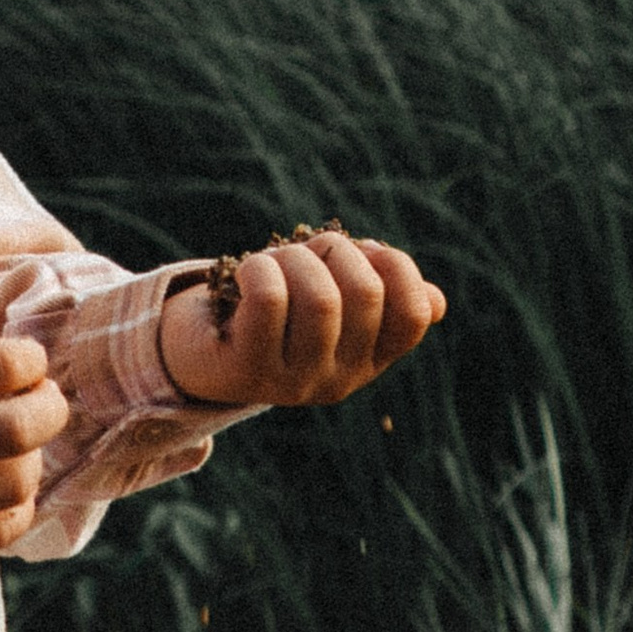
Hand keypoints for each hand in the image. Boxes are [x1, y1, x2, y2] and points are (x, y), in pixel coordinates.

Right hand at [0, 269, 67, 551]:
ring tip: (16, 442)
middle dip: (48, 407)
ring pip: (14, 484)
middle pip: (17, 430)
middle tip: (39, 397)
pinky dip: (17, 509)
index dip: (31, 357)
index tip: (23, 358)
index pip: (1, 366)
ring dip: (32, 458)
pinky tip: (3, 485)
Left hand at [157, 233, 445, 411]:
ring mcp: (295, 381)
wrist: (197, 350)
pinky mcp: (248, 371)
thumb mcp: (330, 301)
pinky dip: (260, 269)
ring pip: (321, 299)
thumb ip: (379, 297)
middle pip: (367, 295)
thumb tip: (435, 302)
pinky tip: (247, 272)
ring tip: (274, 260)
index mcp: (370, 359)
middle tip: (308, 250)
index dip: (396, 267)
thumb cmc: (272, 312)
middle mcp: (340, 379)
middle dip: (336, 250)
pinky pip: (269, 301)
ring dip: (295, 258)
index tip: (362, 253)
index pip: (416, 313)